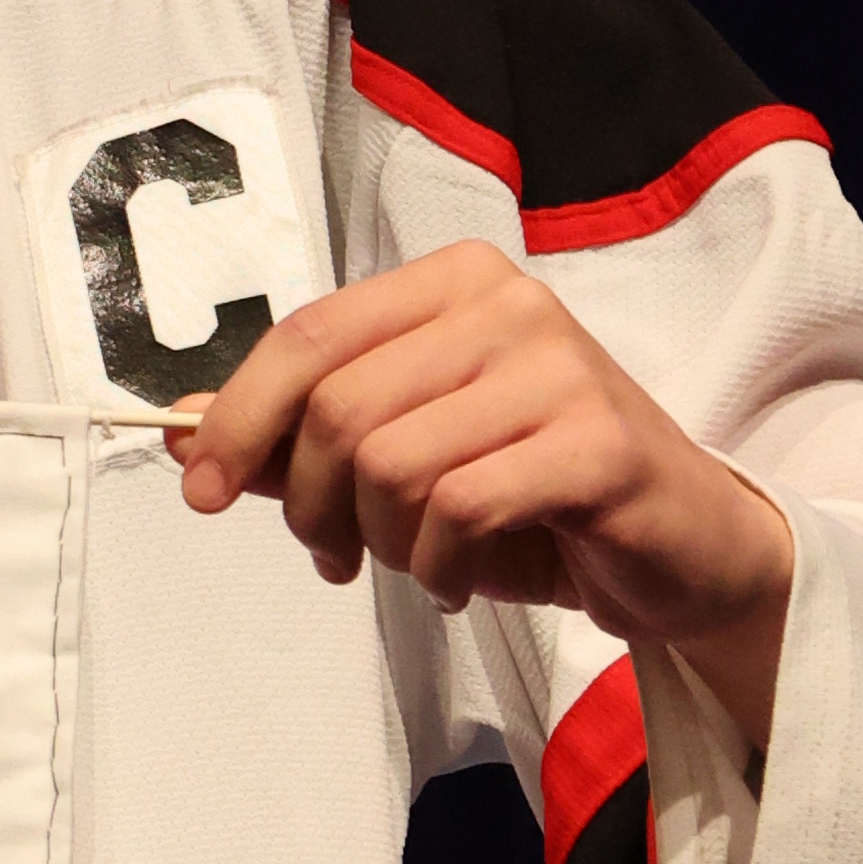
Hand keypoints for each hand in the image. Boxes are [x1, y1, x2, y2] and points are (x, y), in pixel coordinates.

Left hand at [172, 245, 795, 743]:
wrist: (678, 548)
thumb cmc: (535, 497)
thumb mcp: (403, 461)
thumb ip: (301, 439)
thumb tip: (184, 432)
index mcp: (453, 284)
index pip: (309, 335)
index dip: (240, 417)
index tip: (205, 490)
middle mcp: (507, 305)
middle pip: (341, 408)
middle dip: (313, 504)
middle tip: (335, 557)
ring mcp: (560, 367)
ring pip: (393, 464)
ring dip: (383, 544)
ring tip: (421, 565)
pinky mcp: (597, 443)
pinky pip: (460, 510)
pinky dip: (439, 568)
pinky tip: (462, 579)